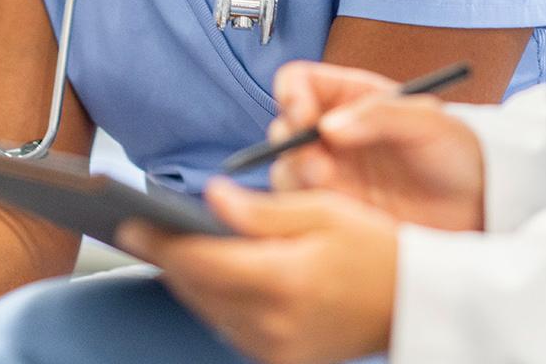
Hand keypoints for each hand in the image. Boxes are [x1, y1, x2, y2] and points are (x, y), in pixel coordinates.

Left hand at [119, 180, 397, 363]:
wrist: (414, 303)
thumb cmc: (374, 247)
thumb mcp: (323, 212)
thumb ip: (260, 210)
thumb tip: (210, 198)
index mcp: (284, 281)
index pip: (200, 262)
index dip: (160, 242)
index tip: (130, 222)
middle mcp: (274, 325)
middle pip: (195, 290)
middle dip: (167, 258)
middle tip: (142, 228)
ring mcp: (275, 351)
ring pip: (208, 312)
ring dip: (189, 280)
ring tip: (169, 246)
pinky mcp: (279, 361)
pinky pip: (229, 328)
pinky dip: (215, 301)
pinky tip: (212, 274)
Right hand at [268, 61, 486, 230]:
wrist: (478, 206)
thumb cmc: (459, 153)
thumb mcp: (429, 122)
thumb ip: (380, 115)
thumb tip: (328, 127)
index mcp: (351, 97)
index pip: (299, 82)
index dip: (292, 95)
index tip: (305, 116)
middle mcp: (332, 132)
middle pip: (283, 128)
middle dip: (291, 146)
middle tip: (321, 168)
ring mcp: (331, 171)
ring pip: (285, 169)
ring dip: (296, 178)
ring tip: (331, 191)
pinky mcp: (335, 209)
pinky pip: (300, 207)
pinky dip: (307, 209)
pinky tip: (341, 214)